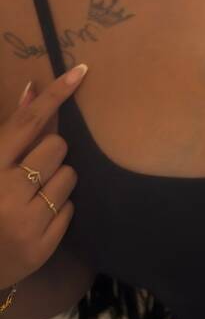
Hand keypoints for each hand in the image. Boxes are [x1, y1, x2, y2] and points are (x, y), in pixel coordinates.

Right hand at [0, 67, 85, 289]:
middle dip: (50, 154)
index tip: (81, 71)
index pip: (26, 122)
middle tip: (31, 172)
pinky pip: (71, 209)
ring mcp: (24, 222)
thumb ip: (10, 133)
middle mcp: (4, 193)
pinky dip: (58, 211)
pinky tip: (36, 220)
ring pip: (69, 176)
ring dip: (56, 182)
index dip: (55, 94)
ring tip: (31, 198)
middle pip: (57, 147)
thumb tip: (32, 90)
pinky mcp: (41, 247)